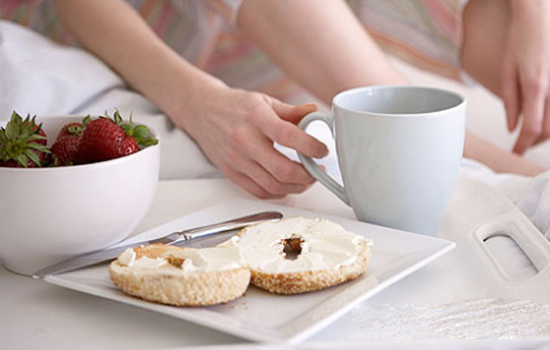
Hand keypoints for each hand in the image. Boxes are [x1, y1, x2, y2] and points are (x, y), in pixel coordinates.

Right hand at [178, 85, 327, 197]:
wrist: (202, 111)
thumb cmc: (234, 106)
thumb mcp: (265, 101)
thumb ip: (292, 111)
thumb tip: (316, 114)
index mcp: (256, 119)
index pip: (288, 136)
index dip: (310, 146)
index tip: (322, 150)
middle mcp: (244, 141)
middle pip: (282, 169)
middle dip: (307, 175)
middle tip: (318, 169)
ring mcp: (236, 160)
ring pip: (273, 186)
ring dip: (296, 186)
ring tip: (306, 178)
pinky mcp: (231, 173)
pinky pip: (259, 192)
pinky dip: (277, 192)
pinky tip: (286, 184)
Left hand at [502, 0, 549, 153]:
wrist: (540, 14)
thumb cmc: (521, 39)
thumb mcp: (507, 70)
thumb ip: (510, 101)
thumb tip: (512, 127)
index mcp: (535, 86)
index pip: (531, 128)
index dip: (523, 145)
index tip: (515, 153)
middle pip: (548, 129)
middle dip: (534, 142)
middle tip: (521, 147)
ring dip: (546, 133)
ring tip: (531, 136)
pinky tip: (543, 120)